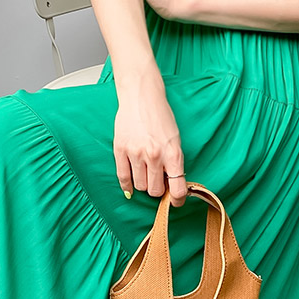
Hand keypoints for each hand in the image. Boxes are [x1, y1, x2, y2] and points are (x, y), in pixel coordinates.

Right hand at [112, 68, 187, 206]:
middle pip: (155, 191)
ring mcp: (136, 153)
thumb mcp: (175, 140)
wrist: (141, 96)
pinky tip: (130, 186)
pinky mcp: (120, 150)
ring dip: (143, 183)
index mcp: (173, 154)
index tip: (175, 202)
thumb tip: (171, 184)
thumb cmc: (160, 116)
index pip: (177, 189)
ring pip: (140, 186)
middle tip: (158, 181)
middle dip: (158, 189)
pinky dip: (127, 186)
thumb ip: (174, 162)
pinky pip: (123, 178)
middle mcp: (155, 156)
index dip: (177, 200)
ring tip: (145, 173)